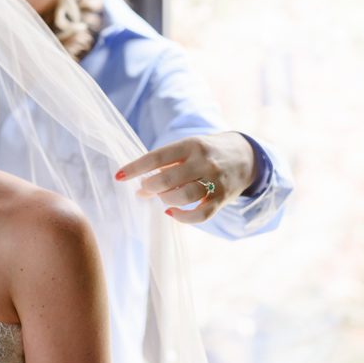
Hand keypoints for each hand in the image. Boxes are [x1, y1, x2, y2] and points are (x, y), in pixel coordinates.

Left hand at [115, 132, 255, 222]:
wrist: (246, 157)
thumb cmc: (206, 153)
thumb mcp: (188, 149)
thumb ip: (166, 164)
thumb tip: (139, 187)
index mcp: (191, 145)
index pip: (157, 157)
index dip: (135, 168)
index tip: (118, 176)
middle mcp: (203, 162)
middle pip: (169, 178)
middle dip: (150, 187)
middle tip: (144, 190)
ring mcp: (214, 181)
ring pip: (184, 196)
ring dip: (165, 200)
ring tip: (162, 198)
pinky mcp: (222, 199)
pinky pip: (201, 214)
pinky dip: (183, 217)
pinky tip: (171, 212)